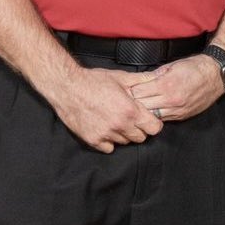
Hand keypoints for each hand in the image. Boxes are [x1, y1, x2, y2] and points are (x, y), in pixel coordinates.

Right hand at [49, 66, 163, 152]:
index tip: (147, 119)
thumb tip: (158, 77)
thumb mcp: (120, 77)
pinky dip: (108, 141)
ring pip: (124, 142)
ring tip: (114, 120)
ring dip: (122, 134)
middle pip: (140, 138)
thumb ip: (141, 80)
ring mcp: (106, 134)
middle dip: (138, 129)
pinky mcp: (93, 140)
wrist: (67, 87)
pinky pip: (109, 148)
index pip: (154, 129)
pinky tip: (104, 128)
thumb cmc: (93, 81)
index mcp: (130, 110)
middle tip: (129, 118)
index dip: (153, 123)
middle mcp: (120, 125)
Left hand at [127, 54, 224, 122]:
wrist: (216, 76)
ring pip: (152, 116)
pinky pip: (163, 119)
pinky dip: (155, 116)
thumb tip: (141, 81)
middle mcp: (170, 100)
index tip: (125, 90)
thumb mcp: (171, 66)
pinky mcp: (182, 116)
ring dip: (144, 112)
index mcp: (166, 85)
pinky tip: (151, 112)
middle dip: (133, 103)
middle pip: (143, 106)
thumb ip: (155, 75)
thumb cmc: (194, 67)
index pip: (139, 92)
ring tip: (137, 108)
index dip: (130, 91)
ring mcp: (176, 110)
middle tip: (126, 101)